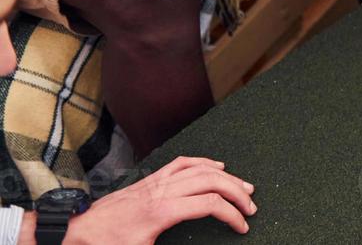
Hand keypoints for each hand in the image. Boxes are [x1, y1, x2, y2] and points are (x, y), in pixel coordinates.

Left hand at [60, 156, 257, 242]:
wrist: (79, 230)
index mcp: (162, 211)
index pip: (209, 204)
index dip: (232, 215)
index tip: (242, 227)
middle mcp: (163, 191)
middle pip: (211, 181)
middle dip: (237, 193)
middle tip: (251, 207)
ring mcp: (157, 181)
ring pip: (200, 169)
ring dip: (227, 177)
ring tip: (245, 187)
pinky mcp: (151, 179)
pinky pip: (183, 163)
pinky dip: (204, 162)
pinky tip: (217, 167)